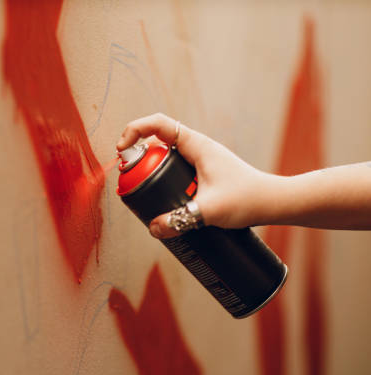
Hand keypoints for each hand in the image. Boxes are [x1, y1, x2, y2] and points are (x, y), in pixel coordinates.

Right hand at [117, 113, 276, 238]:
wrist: (275, 203)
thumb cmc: (248, 199)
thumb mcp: (209, 211)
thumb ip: (178, 221)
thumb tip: (153, 228)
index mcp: (196, 144)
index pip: (158, 124)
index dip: (134, 131)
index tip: (122, 150)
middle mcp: (196, 148)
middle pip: (156, 142)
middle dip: (137, 157)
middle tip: (128, 179)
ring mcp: (200, 161)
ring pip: (165, 159)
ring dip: (150, 172)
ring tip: (142, 194)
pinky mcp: (204, 175)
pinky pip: (176, 172)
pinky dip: (164, 182)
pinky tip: (163, 203)